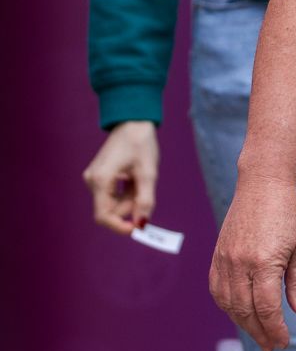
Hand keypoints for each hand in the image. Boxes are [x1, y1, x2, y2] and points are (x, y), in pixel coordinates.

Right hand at [82, 120, 158, 234]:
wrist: (133, 122)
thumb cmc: (141, 144)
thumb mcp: (148, 173)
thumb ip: (145, 200)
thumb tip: (142, 223)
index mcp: (101, 180)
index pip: (103, 216)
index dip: (119, 226)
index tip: (137, 228)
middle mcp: (92, 181)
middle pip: (109, 209)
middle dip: (129, 207)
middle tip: (146, 190)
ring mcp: (93, 178)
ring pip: (111, 202)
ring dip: (129, 198)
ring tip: (140, 178)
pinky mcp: (98, 176)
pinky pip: (111, 193)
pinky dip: (125, 192)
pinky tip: (133, 177)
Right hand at [209, 175, 295, 350]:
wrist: (263, 185)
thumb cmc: (290, 214)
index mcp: (264, 262)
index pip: (267, 308)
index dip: (276, 329)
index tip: (284, 342)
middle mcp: (239, 264)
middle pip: (245, 311)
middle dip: (260, 332)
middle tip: (272, 346)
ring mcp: (224, 261)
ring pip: (228, 304)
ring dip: (243, 323)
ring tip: (259, 335)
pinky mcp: (216, 257)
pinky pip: (218, 291)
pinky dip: (228, 307)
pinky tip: (241, 314)